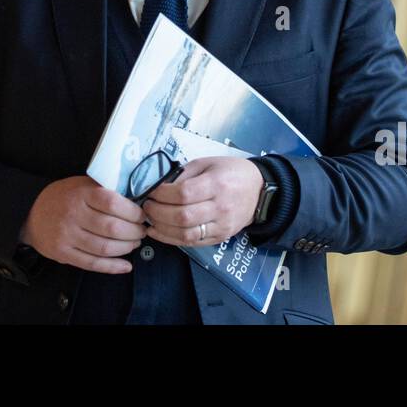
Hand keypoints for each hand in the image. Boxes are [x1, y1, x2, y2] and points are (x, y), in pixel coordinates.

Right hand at [20, 175, 146, 273]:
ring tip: (134, 243)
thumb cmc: (64, 197)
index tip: (142, 215)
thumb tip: (136, 200)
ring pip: (104, 248)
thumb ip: (104, 190)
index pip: (113, 203)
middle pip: (112, 228)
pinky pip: (92, 264)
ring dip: (126, 248)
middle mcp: (73, 215)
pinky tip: (126, 265)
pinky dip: (112, 267)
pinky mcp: (63, 254)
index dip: (132, 211)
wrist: (31, 214)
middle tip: (142, 231)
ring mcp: (67, 236)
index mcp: (80, 194)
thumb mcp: (82, 185)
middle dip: (134, 232)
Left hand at [140, 157, 262, 247]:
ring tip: (150, 220)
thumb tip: (160, 186)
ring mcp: (221, 226)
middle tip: (146, 206)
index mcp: (216, 184)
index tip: (151, 191)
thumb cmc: (232, 172)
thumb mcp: (208, 163)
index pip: (183, 194)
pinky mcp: (220, 238)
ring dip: (162, 229)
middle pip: (182, 216)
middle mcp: (220, 207)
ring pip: (186, 234)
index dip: (162, 194)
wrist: (260, 191)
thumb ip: (184, 174)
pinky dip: (172, 239)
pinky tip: (159, 232)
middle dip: (158, 212)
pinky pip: (192, 243)